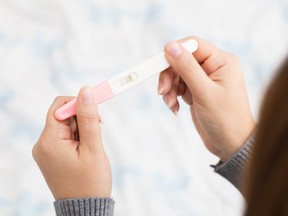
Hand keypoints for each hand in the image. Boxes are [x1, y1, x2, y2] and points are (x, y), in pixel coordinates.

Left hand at [32, 87, 111, 199]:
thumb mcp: (93, 147)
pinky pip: (65, 137)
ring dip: (82, 128)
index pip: (60, 107)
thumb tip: (86, 91)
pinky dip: (78, 137)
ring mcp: (46, 151)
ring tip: (92, 146)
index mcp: (49, 141)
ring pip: (66, 126)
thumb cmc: (91, 181)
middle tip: (98, 129)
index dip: (79, 102)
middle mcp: (42, 144)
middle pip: (63, 115)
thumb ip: (89, 118)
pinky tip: (87, 149)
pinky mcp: (52, 155)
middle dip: (83, 118)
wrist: (85, 209)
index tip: (97, 103)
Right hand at [158, 36, 255, 160]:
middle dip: (169, 76)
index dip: (174, 52)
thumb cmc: (226, 120)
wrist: (230, 144)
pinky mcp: (196, 91)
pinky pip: (178, 86)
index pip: (193, 45)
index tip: (159, 64)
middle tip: (163, 91)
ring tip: (171, 103)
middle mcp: (213, 67)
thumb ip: (187, 68)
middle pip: (181, 60)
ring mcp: (204, 80)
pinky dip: (172, 95)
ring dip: (169, 88)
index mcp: (222, 61)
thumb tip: (170, 46)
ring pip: (177, 74)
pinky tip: (175, 107)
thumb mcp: (205, 92)